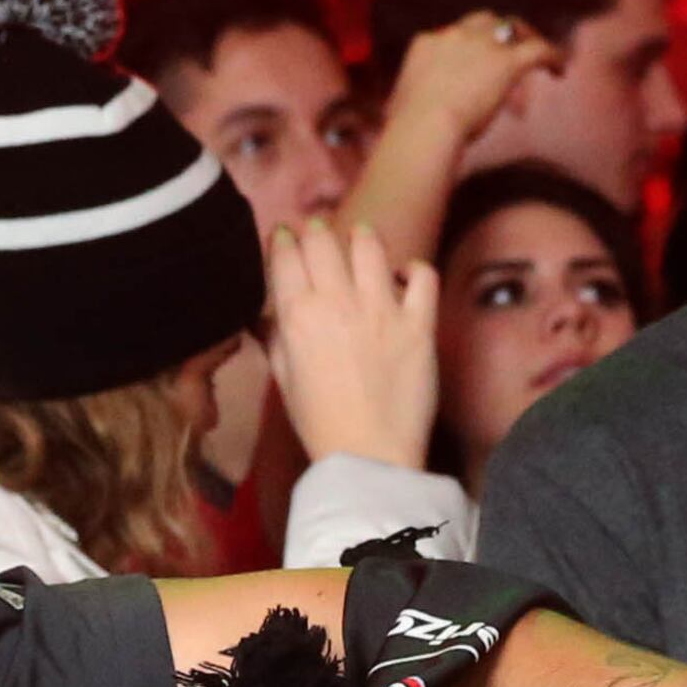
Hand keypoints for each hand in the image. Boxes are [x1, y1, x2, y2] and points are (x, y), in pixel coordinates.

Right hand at [264, 221, 437, 472]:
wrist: (369, 455)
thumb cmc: (320, 423)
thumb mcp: (284, 379)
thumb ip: (274, 338)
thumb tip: (263, 313)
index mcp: (297, 316)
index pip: (287, 256)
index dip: (283, 240)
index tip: (285, 237)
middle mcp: (337, 302)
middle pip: (323, 241)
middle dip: (316, 231)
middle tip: (317, 231)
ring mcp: (382, 308)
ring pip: (369, 246)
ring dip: (361, 238)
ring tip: (360, 238)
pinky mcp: (419, 322)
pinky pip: (422, 276)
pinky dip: (414, 269)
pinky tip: (405, 275)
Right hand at [379, 10, 563, 156]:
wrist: (424, 128)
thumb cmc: (406, 128)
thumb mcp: (398, 108)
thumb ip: (405, 102)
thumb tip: (396, 115)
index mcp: (426, 43)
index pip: (451, 35)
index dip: (465, 47)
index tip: (471, 61)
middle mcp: (455, 35)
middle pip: (483, 21)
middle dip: (496, 32)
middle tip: (507, 49)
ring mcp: (483, 45)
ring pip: (512, 27)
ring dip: (525, 37)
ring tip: (537, 53)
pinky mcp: (508, 62)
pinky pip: (539, 49)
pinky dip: (552, 56)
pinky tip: (559, 69)